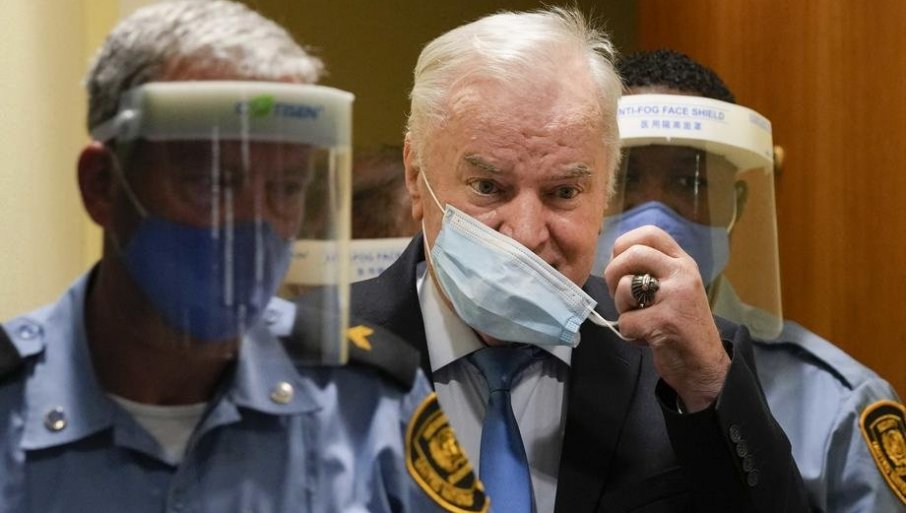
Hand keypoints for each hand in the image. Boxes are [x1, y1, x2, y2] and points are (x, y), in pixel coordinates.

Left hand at [603, 225, 729, 411]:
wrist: (703, 364)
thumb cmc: (681, 325)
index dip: (624, 243)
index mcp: (683, 263)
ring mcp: (676, 296)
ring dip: (621, 307)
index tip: (618, 260)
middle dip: (613, 273)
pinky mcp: (666, 321)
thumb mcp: (675, 287)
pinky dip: (628, 333)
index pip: (650, 233)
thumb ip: (653, 270)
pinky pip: (626, 321)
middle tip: (616, 292)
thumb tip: (615, 257)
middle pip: (632, 254)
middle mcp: (682, 274)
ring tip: (638, 317)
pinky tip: (645, 337)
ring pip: (625, 287)